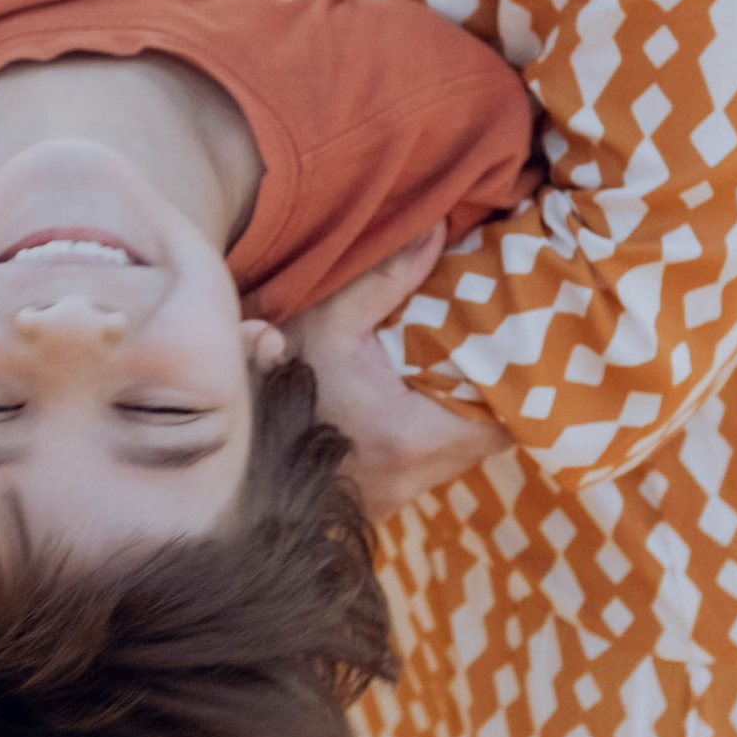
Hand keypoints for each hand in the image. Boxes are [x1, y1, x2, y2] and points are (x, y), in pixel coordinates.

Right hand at [283, 227, 509, 517]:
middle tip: (496, 355)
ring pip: (452, 461)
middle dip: (491, 402)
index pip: (501, 426)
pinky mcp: (371, 508)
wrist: (215, 446)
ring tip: (459, 375)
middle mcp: (406, 482)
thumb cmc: (273, 377)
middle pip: (481, 445)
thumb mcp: (327, 319)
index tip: (522, 355)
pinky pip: (420, 473)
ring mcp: (388, 502)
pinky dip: (425, 442)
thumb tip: (438, 229)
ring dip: (458, 423)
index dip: (518, 391)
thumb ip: (387, 277)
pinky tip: (413, 407)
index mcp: (407, 439)